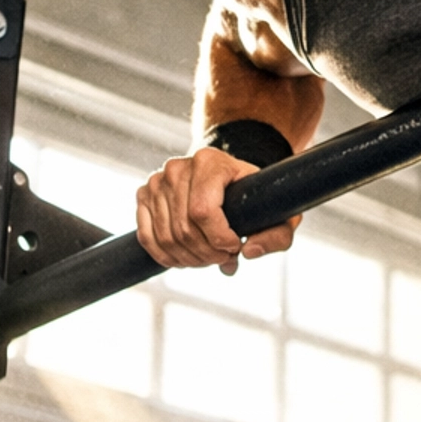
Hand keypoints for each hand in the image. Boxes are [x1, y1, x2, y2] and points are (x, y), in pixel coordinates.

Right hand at [135, 147, 300, 274]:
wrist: (225, 176)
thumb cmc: (252, 195)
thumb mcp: (276, 211)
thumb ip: (276, 235)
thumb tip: (248, 253)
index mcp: (210, 161)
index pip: (203, 211)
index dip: (219, 239)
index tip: (235, 248)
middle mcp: (178, 167)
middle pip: (185, 229)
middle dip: (207, 254)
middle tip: (224, 258)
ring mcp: (157, 181)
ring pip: (167, 237)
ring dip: (189, 259)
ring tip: (209, 258)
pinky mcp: (144, 195)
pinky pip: (147, 237)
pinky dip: (165, 256)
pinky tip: (185, 260)